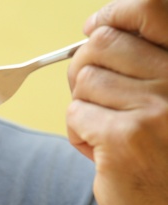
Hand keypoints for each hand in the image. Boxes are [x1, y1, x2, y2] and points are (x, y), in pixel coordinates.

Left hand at [67, 0, 167, 204]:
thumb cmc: (163, 160)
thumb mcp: (165, 104)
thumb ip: (139, 70)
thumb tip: (92, 36)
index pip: (151, 12)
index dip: (113, 15)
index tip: (92, 28)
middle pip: (101, 45)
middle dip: (84, 69)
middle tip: (90, 96)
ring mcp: (155, 110)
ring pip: (83, 82)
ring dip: (84, 109)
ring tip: (106, 134)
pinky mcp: (125, 139)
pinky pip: (75, 114)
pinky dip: (78, 133)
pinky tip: (102, 154)